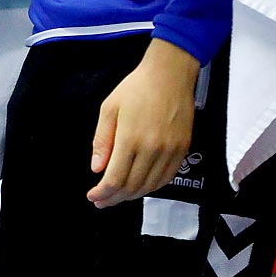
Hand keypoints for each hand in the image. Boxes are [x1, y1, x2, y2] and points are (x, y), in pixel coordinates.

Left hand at [87, 39, 201, 207]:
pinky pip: (167, 177)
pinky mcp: (182, 149)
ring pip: (150, 185)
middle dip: (114, 198)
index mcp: (130, 139)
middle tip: (102, 201)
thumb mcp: (109, 109)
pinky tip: (140, 186)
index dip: (103, 193)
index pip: (115, 179)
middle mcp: (152, 149)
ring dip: (133, 195)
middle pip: (132, 186)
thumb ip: (102, 141)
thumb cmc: (135, 88)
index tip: (92, 196)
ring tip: (118, 196)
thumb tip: (97, 168)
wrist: (169, 75)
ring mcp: (170, 151)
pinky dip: (152, 187)